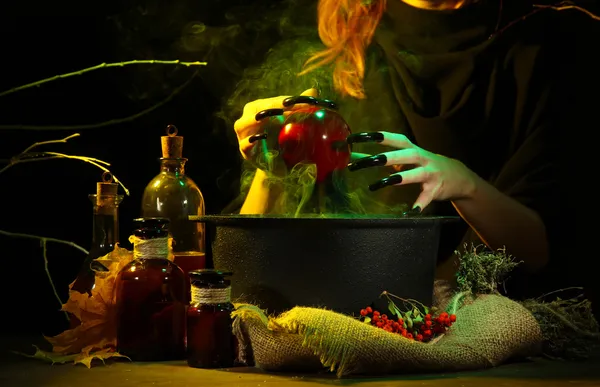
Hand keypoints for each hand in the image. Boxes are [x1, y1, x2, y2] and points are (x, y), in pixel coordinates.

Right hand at [233, 88, 318, 159]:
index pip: (270, 101)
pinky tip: (262, 137)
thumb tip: (313, 90)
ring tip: (269, 117)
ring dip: (255, 120)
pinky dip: (251, 140)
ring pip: (242, 124)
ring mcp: (243, 136)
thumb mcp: (293, 124)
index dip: (282, 100)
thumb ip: (300, 108)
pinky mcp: (245, 152)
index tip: (294, 100)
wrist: (278, 166)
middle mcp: (247, 119)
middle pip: (253, 108)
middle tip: (284, 106)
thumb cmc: (283, 140)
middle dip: (269, 106)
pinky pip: (244, 144)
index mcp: (258, 109)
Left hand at [347, 132, 479, 210]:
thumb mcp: (407, 157)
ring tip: (377, 185)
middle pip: (404, 154)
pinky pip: (426, 198)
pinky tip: (410, 212)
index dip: (375, 137)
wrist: (459, 176)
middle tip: (365, 162)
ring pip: (415, 174)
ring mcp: (430, 174)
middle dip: (385, 157)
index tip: (356, 137)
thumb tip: (353, 155)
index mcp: (412, 148)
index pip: (394, 138)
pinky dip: (419, 205)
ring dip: (398, 179)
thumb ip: (383, 157)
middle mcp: (422, 158)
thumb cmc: (424, 164)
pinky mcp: (436, 190)